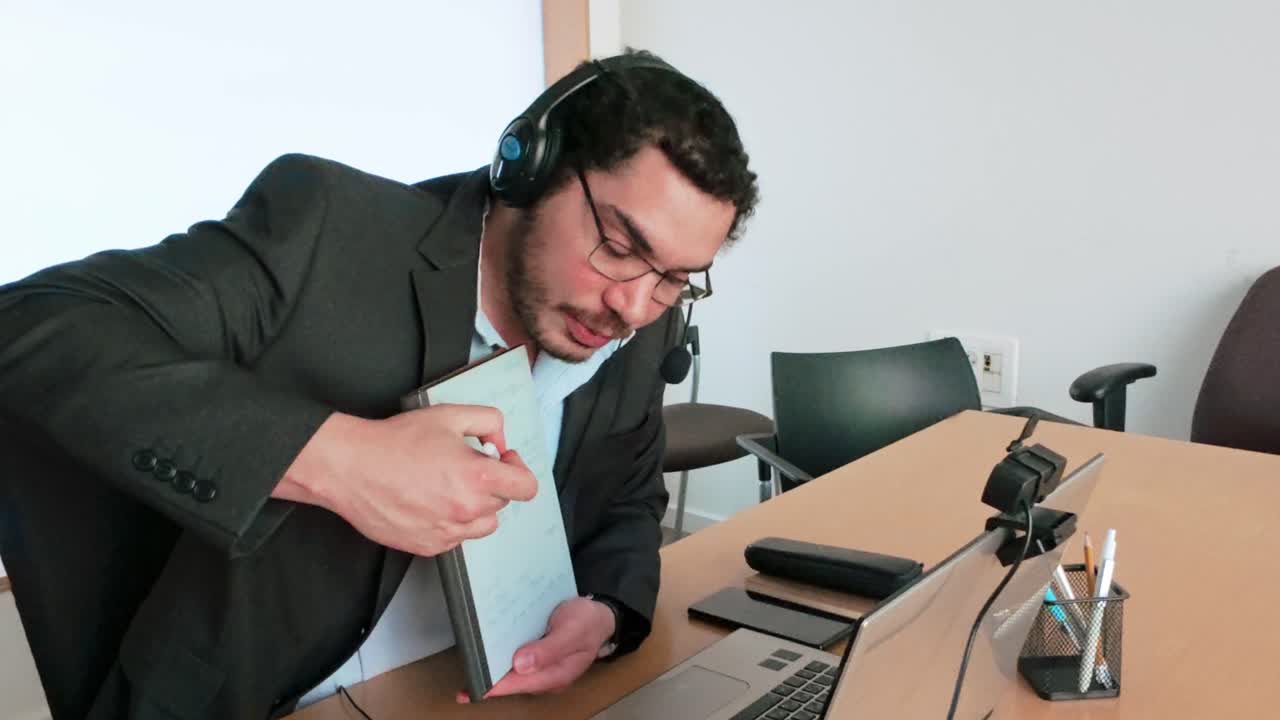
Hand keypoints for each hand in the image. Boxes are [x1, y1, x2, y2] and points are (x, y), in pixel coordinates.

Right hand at [276, 405, 537, 555]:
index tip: (503, 461)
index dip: (518, 470)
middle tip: (464, 466)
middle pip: (502, 502)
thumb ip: (488, 422)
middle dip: (491, 483)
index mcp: (476, 477)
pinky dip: (451, 522)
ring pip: (483, 524)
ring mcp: (447, 532)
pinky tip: (430, 501)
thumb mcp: (449, 415)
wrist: (351, 467)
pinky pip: (456, 538)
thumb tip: (501, 442)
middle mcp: (466, 510)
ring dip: (476, 507)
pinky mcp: (428, 546)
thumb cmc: (395, 442)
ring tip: (448, 487)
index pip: (526, 487)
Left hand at [456, 596, 616, 701]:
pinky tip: (489, 652)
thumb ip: (549, 649)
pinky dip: (503, 658)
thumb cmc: (588, 621)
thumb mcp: (572, 630)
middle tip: (466, 680)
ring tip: (472, 665)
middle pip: (514, 683)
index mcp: (557, 674)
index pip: (521, 684)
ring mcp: (544, 669)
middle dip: (491, 680)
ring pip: (514, 674)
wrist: (600, 614)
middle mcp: (548, 677)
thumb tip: (521, 665)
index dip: (497, 685)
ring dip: (494, 670)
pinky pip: (518, 663)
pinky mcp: (539, 658)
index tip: (476, 683)